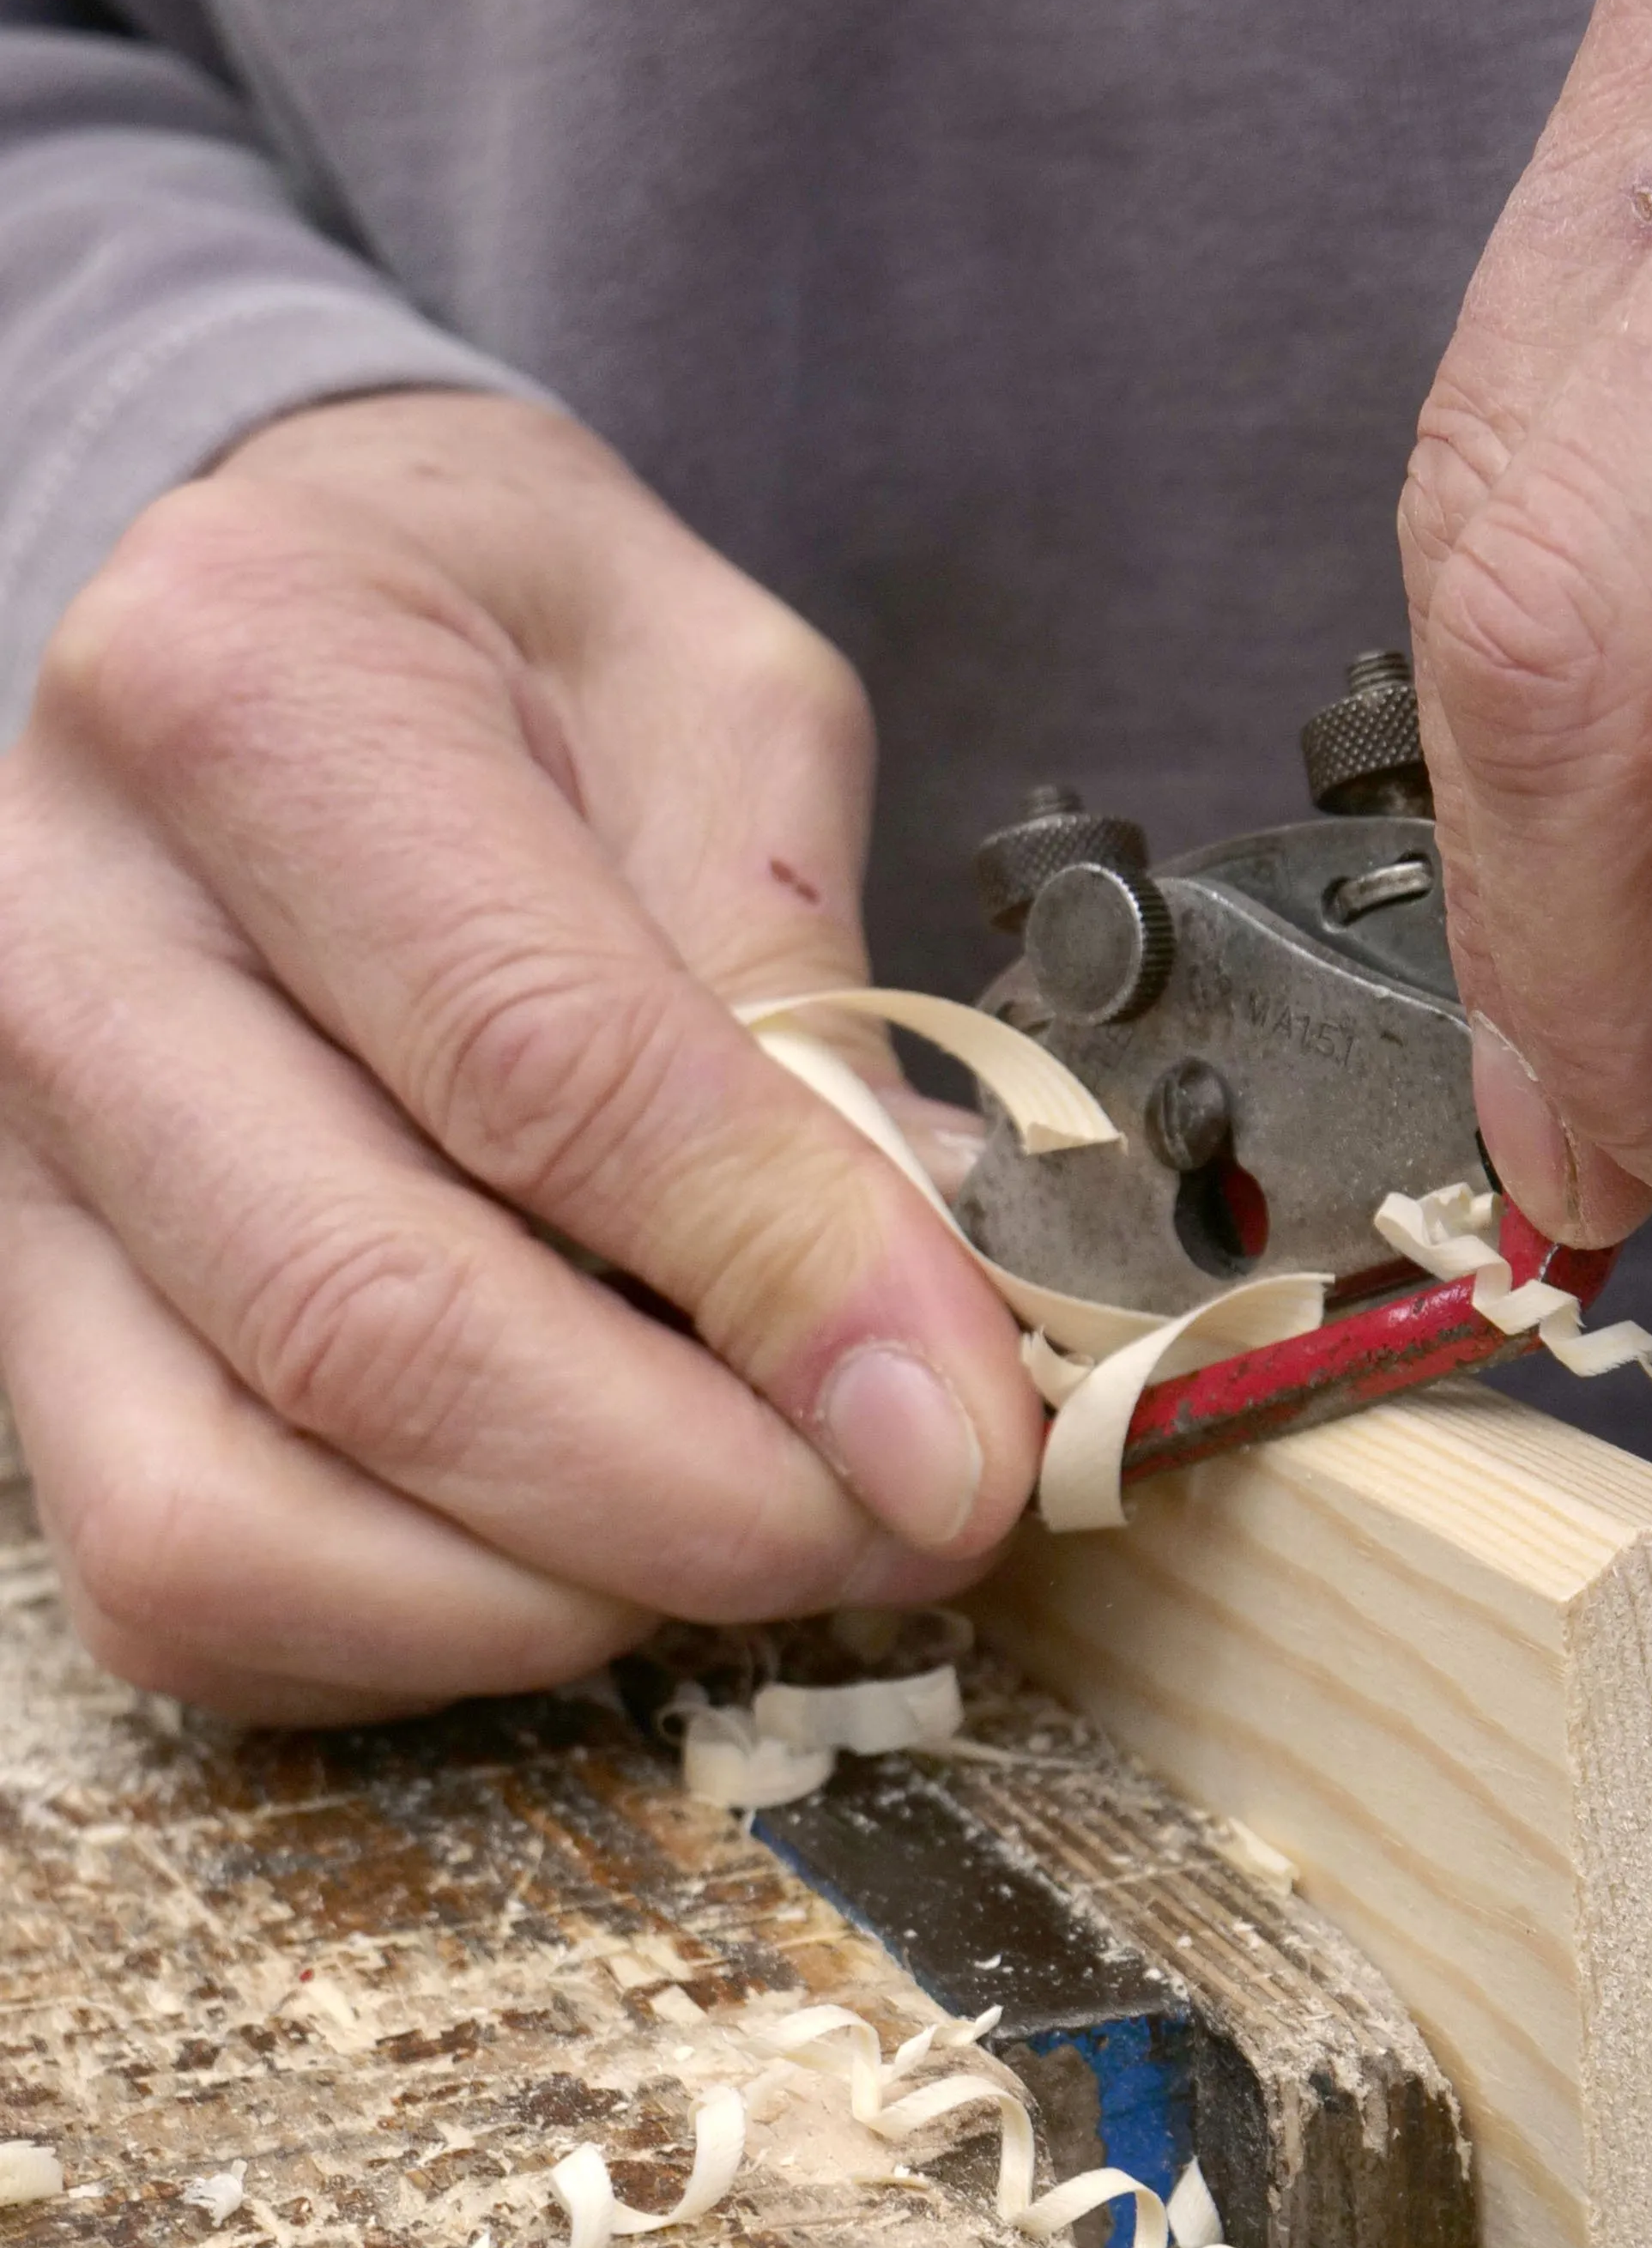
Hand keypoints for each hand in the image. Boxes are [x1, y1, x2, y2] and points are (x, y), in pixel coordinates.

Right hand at [0, 392, 1039, 1713]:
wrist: (288, 613)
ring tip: (751, 1523)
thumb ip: (808, 998)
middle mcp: (61, 932)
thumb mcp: (725, 706)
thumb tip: (923, 1326)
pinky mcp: (11, 1323)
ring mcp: (2, 1155)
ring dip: (548, 1595)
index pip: (535, 1066)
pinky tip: (581, 1540)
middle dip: (687, 1496)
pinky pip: (178, 1589)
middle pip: (369, 1327)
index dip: (778, 1282)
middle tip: (904, 1518)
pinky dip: (413, 1634)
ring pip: (232, 1521)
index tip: (959, 1422)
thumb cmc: (515, 647)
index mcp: (249, 691)